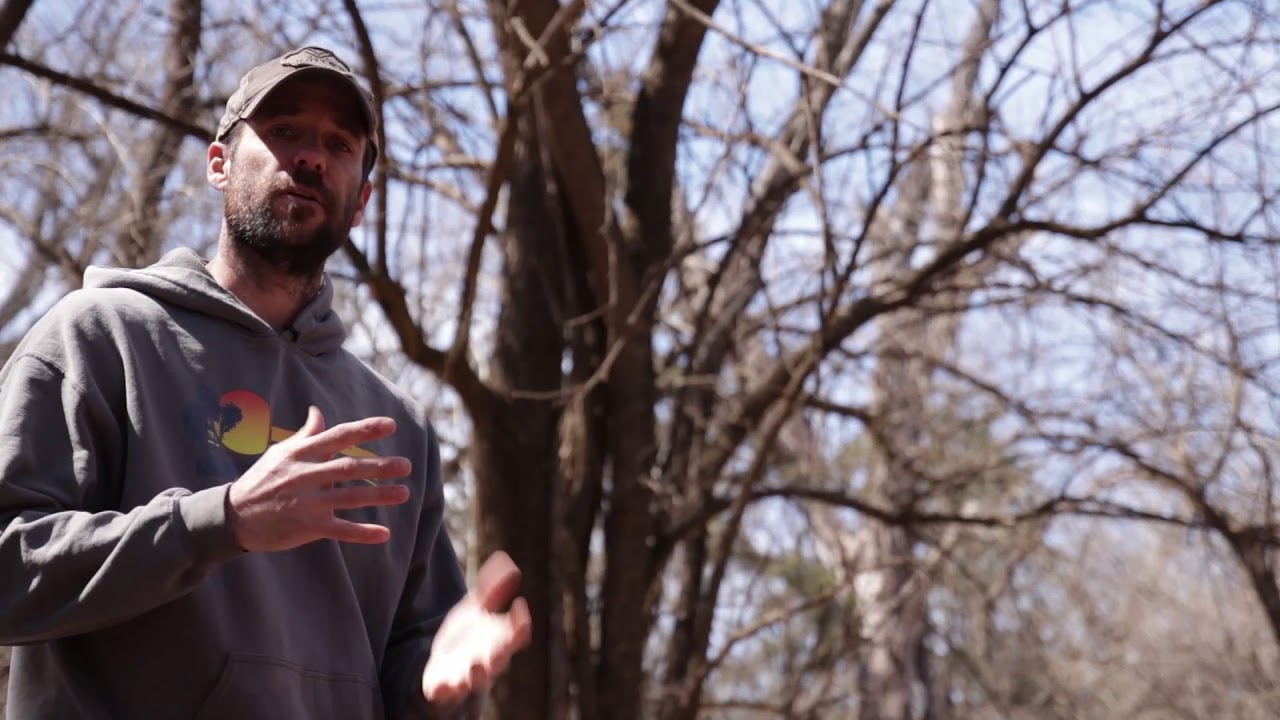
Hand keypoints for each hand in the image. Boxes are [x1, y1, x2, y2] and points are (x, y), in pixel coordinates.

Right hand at [226, 406, 411, 551]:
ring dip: (380, 495)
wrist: (234, 516)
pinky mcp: (307, 526)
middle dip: (380, 466)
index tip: (391, 425)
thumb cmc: (262, 479)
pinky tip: (384, 534)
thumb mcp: (280, 452)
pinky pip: (340, 530)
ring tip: (404, 493)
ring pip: (350, 497)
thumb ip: (306, 435)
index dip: (365, 430)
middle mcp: (305, 475)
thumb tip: (318, 411)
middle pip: (349, 468)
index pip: (339, 436)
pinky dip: (363, 533)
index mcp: (301, 453)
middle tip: (406, 465)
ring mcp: (307, 502)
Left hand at [422, 551, 532, 706]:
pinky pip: (447, 693)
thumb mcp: (476, 608)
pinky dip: (445, 691)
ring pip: (477, 679)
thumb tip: (504, 559)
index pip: (517, 634)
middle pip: (501, 659)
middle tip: (504, 645)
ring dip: (478, 674)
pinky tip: (442, 686)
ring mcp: (468, 675)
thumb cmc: (467, 636)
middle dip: (502, 653)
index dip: (521, 622)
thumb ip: (490, 589)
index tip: (519, 604)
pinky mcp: (446, 688)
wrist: (443, 665)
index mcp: (500, 641)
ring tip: (476, 665)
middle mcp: (489, 660)